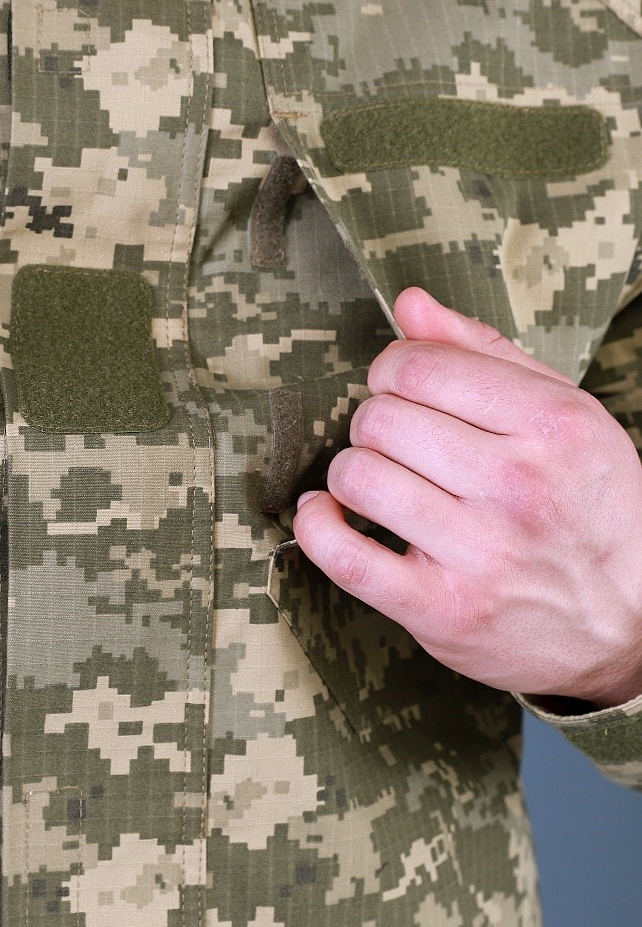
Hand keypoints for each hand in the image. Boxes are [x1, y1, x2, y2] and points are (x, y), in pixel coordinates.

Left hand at [294, 287, 641, 708]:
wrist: (629, 622)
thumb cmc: (585, 506)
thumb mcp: (560, 415)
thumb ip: (482, 352)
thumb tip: (409, 304)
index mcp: (553, 424)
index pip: (418, 366)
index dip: (391, 372)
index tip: (401, 390)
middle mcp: (518, 486)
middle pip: (380, 418)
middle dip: (374, 423)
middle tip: (398, 446)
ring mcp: (479, 552)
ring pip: (357, 475)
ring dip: (350, 474)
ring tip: (377, 483)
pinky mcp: (440, 609)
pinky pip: (341, 554)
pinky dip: (317, 526)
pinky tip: (328, 513)